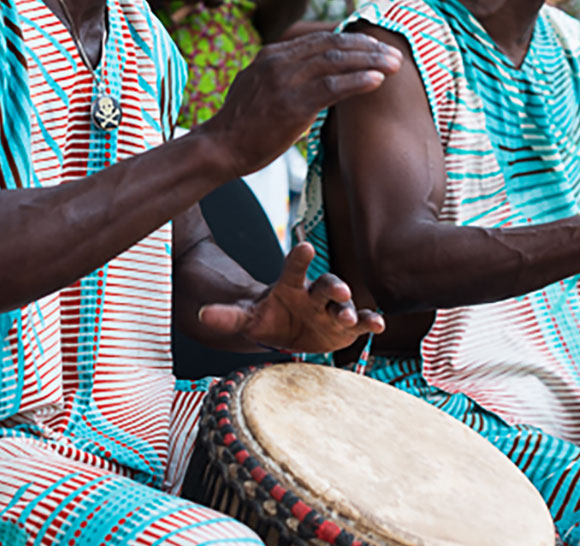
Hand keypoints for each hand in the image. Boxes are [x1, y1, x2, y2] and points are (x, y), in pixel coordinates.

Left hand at [197, 242, 384, 352]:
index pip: (294, 268)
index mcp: (291, 286)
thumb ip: (228, 316)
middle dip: (334, 287)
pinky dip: (370, 321)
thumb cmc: (268, 319)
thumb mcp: (246, 318)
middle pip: (327, 285)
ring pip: (344, 304)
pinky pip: (361, 321)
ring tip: (349, 316)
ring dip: (349, 308)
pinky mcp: (346, 326)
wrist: (286, 332)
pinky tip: (378, 324)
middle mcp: (315, 293)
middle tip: (340, 291)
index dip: (300, 258)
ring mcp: (332, 308)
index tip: (305, 247)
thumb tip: (202, 315)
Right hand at [198, 32, 400, 175]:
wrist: (220, 147)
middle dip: (368, 48)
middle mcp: (278, 61)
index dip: (353, 41)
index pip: (321, 39)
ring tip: (395, 65)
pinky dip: (358, 81)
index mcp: (272, 54)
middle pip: (333, 45)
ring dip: (371, 61)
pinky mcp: (291, 104)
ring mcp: (284, 80)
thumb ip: (284, 75)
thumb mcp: (259, 87)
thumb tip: (312, 76)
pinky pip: (332, 87)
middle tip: (394, 54)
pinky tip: (377, 81)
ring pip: (337, 62)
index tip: (376, 47)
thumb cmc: (243, 124)